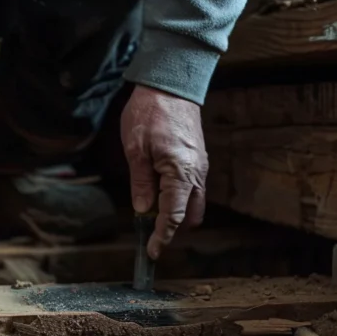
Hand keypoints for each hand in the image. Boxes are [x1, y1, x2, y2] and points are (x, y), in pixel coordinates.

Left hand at [121, 85, 207, 259]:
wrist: (171, 83)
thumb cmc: (150, 112)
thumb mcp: (136, 148)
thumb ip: (141, 182)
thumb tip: (143, 211)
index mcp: (181, 173)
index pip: (173, 216)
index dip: (162, 237)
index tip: (152, 252)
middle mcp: (197, 173)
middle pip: (190, 214)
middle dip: (173, 229)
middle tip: (151, 236)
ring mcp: (201, 166)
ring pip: (194, 202)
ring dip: (177, 212)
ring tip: (152, 215)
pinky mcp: (199, 158)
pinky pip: (193, 187)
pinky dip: (180, 197)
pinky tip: (160, 192)